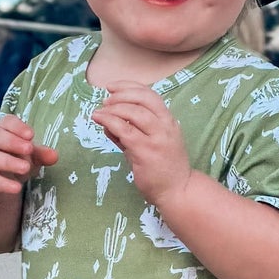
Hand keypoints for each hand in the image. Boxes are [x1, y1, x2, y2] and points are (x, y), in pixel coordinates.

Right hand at [0, 114, 57, 195]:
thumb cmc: (16, 158)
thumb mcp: (31, 155)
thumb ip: (41, 154)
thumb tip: (54, 156)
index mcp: (0, 128)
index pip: (6, 122)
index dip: (18, 127)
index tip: (31, 135)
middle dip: (12, 142)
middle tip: (29, 149)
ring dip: (8, 162)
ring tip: (25, 168)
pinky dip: (3, 184)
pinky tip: (17, 188)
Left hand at [93, 82, 190, 208]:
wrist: (178, 191)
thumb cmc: (165, 169)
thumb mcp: (152, 144)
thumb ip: (132, 133)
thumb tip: (108, 122)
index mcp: (169, 121)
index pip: (150, 95)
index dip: (129, 87)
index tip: (113, 87)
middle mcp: (165, 127)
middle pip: (142, 99)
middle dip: (121, 95)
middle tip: (106, 100)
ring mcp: (157, 139)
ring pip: (134, 113)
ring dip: (114, 108)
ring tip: (100, 112)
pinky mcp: (145, 152)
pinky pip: (125, 131)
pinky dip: (110, 121)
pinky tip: (100, 120)